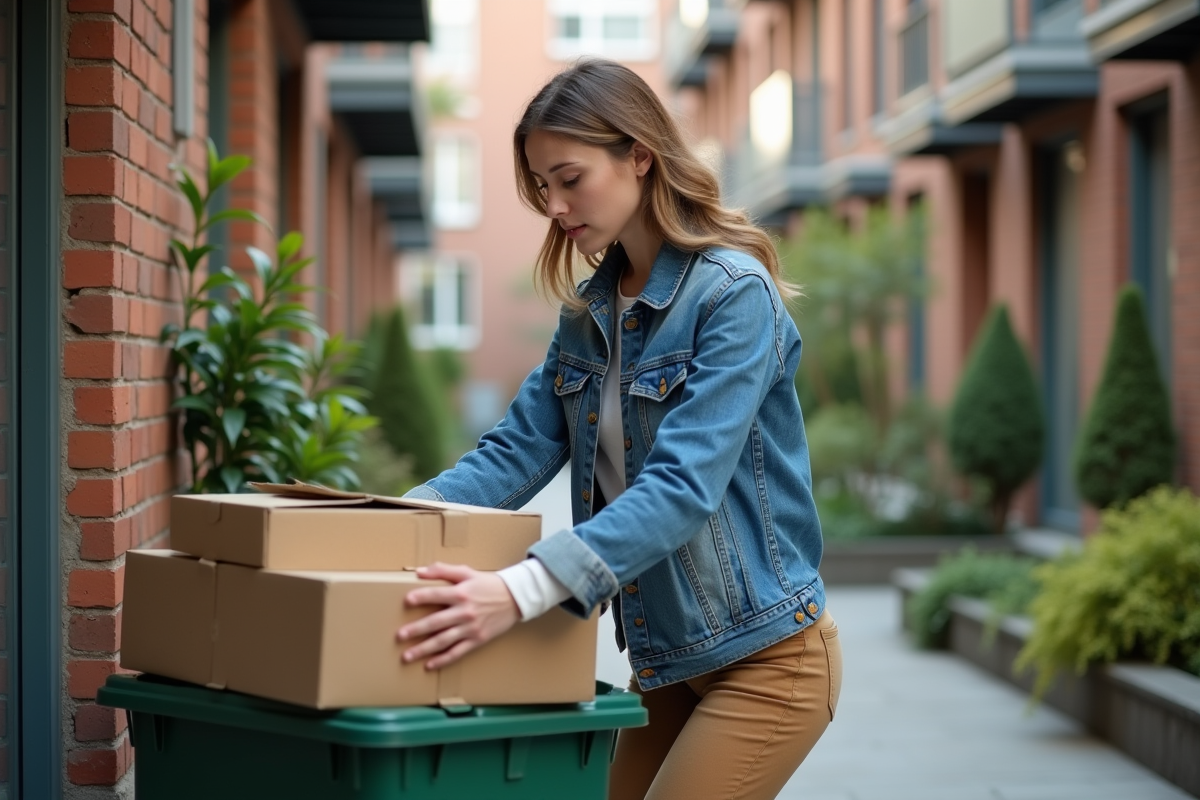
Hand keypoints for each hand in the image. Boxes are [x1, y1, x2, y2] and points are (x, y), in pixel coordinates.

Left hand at [396, 562, 520, 669]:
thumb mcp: (467, 572)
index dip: (421, 597)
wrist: (515, 598)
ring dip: (424, 649)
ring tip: (407, 656)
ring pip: (443, 641)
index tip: (406, 601)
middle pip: (436, 622)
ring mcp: (470, 628)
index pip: (436, 595)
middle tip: (399, 636)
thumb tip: (419, 571)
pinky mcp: (477, 640)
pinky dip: (443, 660)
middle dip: (416, 630)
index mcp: (461, 593)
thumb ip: (443, 570)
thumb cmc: (488, 584)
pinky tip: (429, 665)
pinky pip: (457, 652)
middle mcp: (464, 612)